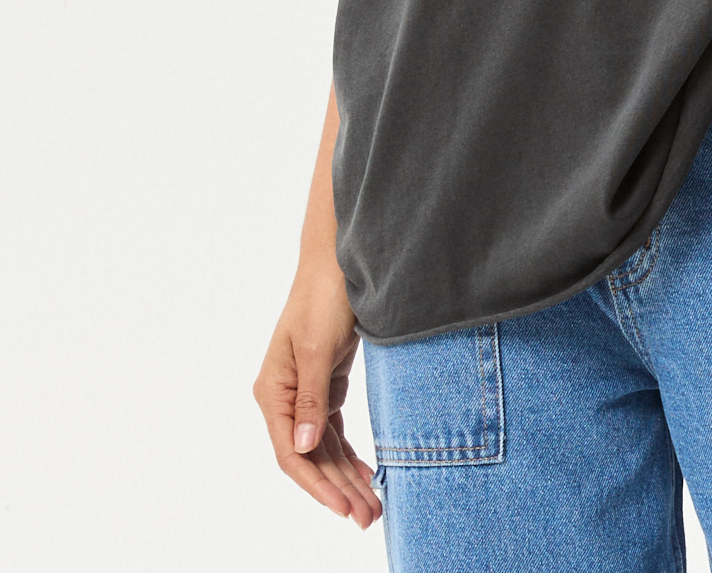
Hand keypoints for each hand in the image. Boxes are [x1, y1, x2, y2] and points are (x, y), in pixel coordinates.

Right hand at [254, 263, 381, 529]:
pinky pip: (334, 431)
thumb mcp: (316, 348)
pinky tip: (364, 474)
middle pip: (310, 457)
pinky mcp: (325, 386)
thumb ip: (311, 400)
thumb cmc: (322, 298)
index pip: (292, 453)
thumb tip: (304, 448)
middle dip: (337, 490)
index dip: (316, 485)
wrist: (338, 261)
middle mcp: (284, 398)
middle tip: (368, 517)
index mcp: (273, 392)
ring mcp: (305, 394)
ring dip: (345, 477)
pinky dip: (348, 454)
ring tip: (371, 506)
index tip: (342, 508)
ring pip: (324, 448)